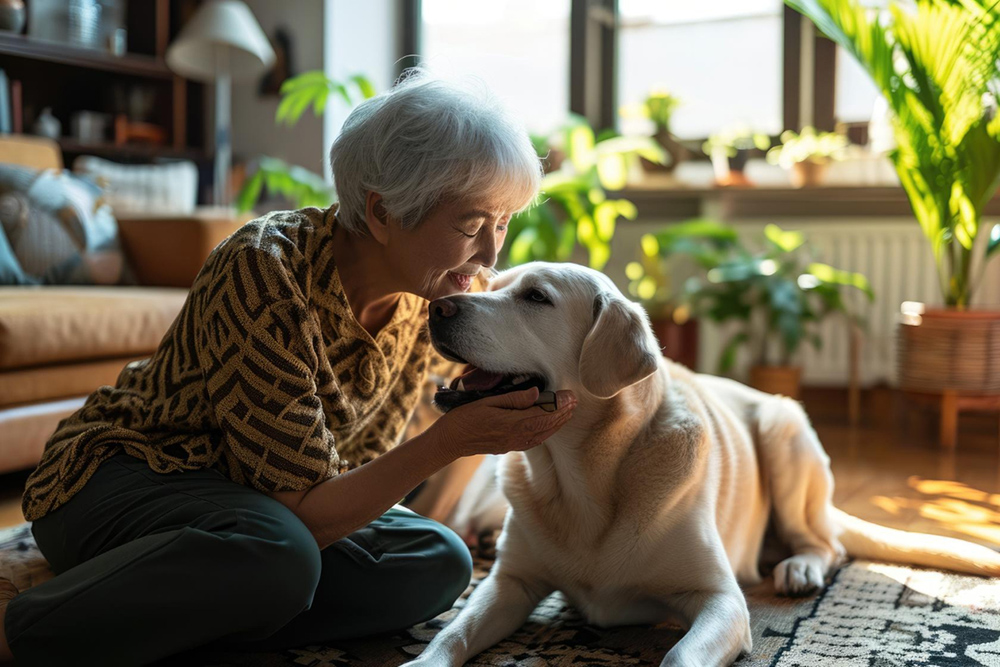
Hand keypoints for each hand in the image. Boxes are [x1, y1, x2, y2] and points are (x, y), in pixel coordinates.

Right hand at [431, 387, 576, 458]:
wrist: (450, 441)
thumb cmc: (465, 418)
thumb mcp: (487, 402)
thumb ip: (513, 399)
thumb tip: (536, 393)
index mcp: (512, 424)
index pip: (543, 415)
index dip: (559, 406)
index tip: (570, 396)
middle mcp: (516, 436)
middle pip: (546, 426)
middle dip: (562, 414)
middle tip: (575, 401)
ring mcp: (513, 444)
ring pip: (542, 435)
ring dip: (557, 423)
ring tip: (568, 412)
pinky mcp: (509, 446)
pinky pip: (534, 441)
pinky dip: (546, 432)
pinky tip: (550, 426)